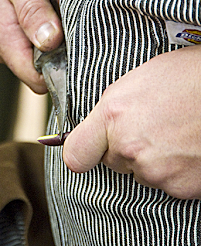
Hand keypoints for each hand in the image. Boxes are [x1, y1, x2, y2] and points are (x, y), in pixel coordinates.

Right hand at [0, 0, 62, 92]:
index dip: (58, 71)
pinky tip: (52, 9)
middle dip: (61, 48)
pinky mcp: (19, 37)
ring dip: (58, 37)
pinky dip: (53, 29)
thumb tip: (49, 42)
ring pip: (45, 57)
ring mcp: (12, 44)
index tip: (71, 47)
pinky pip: (42, 44)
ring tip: (55, 6)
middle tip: (62, 16)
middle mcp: (6, 49)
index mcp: (4, 41)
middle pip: (43, 70)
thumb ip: (32, 12)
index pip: (35, 79)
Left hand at [63, 46, 200, 198]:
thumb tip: (98, 127)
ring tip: (171, 134)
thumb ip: (110, 109)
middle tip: (146, 128)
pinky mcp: (179, 187)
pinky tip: (184, 147)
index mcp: (113, 116)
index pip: (75, 153)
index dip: (80, 152)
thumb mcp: (136, 81)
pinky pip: (164, 182)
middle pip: (111, 160)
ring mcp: (155, 170)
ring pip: (139, 172)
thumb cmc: (187, 76)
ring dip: (149, 159)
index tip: (86, 150)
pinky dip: (171, 169)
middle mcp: (129, 147)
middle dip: (123, 148)